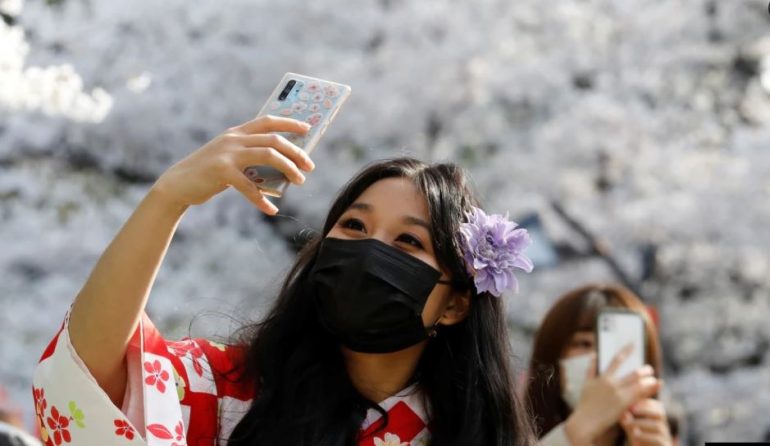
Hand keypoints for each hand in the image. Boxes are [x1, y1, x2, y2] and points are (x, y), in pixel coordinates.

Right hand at [151, 115, 313, 214]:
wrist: (177, 184)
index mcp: (237, 133)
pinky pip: (250, 186)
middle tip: (309, 166)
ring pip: (268, 155)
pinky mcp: (221, 171)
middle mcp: (233, 139)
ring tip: (300, 181)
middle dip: (296, 152)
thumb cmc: (208, 173)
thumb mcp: (229, 158)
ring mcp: (227, 154)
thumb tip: (282, 166)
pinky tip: (271, 210)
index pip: (268, 121)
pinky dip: (262, 200)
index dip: (289, 122)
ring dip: (288, 168)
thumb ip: (250, 156)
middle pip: (274, 140)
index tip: (307, 128)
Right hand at [564, 345, 660, 445]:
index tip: (633, 344)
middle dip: (644, 370)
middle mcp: (611, 383)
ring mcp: (618, 394)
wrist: (585, 422)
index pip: (616, 360)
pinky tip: (657, 386)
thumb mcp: (586, 384)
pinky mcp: (623, 404)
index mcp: (602, 377)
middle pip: (632, 373)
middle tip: (650, 369)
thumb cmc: (585, 404)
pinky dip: (649, 389)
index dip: (626, 351)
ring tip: (655, 379)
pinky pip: (639, 395)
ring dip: (649, 380)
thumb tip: (594, 354)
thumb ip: (591, 369)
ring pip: (638, 383)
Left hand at [621, 398, 672, 445]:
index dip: (645, 402)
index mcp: (658, 420)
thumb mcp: (631, 429)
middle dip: (645, 410)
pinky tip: (634, 434)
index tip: (631, 402)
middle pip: (660, 414)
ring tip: (626, 423)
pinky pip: (658, 440)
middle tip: (631, 409)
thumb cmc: (637, 440)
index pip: (656, 406)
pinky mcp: (664, 445)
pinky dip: (645, 436)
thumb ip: (627, 420)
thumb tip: (623, 412)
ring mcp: (665, 437)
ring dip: (640, 423)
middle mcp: (664, 427)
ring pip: (658, 426)